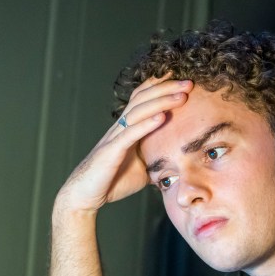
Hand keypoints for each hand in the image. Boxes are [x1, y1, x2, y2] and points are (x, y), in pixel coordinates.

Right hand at [56, 77, 192, 212]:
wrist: (85, 195)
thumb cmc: (111, 181)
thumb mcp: (142, 169)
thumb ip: (157, 160)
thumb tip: (179, 163)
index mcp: (127, 128)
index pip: (144, 98)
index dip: (161, 86)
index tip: (183, 80)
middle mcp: (120, 127)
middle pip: (143, 98)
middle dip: (167, 88)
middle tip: (189, 82)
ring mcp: (114, 137)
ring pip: (137, 112)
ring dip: (161, 102)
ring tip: (181, 96)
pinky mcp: (110, 152)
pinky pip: (129, 135)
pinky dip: (146, 125)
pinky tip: (161, 117)